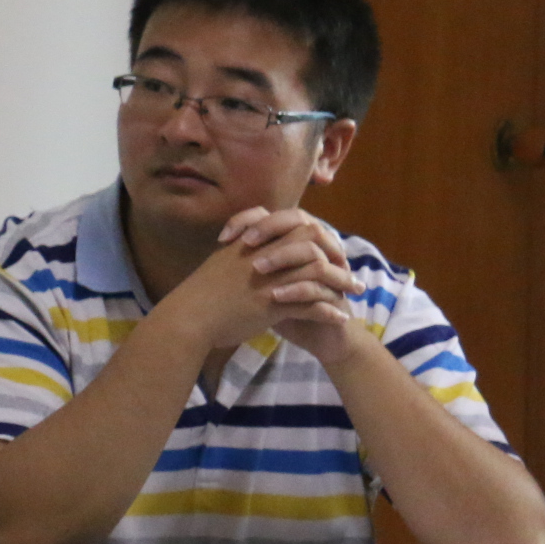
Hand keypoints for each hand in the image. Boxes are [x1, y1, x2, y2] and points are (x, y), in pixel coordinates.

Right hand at [159, 208, 359, 355]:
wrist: (189, 318)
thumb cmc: (200, 294)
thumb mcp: (220, 262)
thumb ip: (239, 251)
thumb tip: (251, 244)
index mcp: (252, 244)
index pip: (293, 226)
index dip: (316, 235)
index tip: (328, 248)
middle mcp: (264, 257)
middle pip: (312, 243)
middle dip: (335, 253)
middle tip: (348, 266)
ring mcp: (270, 280)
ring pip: (318, 273)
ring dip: (341, 283)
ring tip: (355, 292)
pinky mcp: (273, 305)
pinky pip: (311, 305)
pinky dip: (329, 310)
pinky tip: (340, 316)